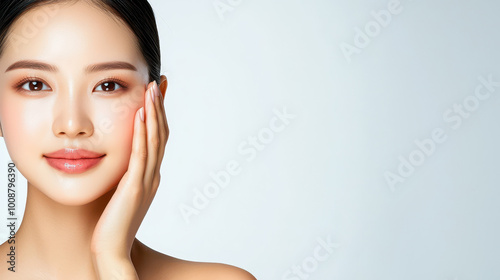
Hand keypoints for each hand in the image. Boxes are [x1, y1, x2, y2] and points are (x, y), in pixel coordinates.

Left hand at [90, 80, 168, 277]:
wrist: (112, 250)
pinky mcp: (134, 186)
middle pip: (161, 135)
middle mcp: (153, 175)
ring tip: (152, 89)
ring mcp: (146, 180)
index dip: (160, 116)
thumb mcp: (123, 194)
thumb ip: (128, 176)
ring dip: (155, 113)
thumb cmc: (113, 225)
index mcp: (151, 176)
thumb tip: (125, 161)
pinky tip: (142, 114)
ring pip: (155, 140)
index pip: (158, 140)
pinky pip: (141, 154)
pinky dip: (143, 132)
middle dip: (160, 107)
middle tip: (159, 83)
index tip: (158, 95)